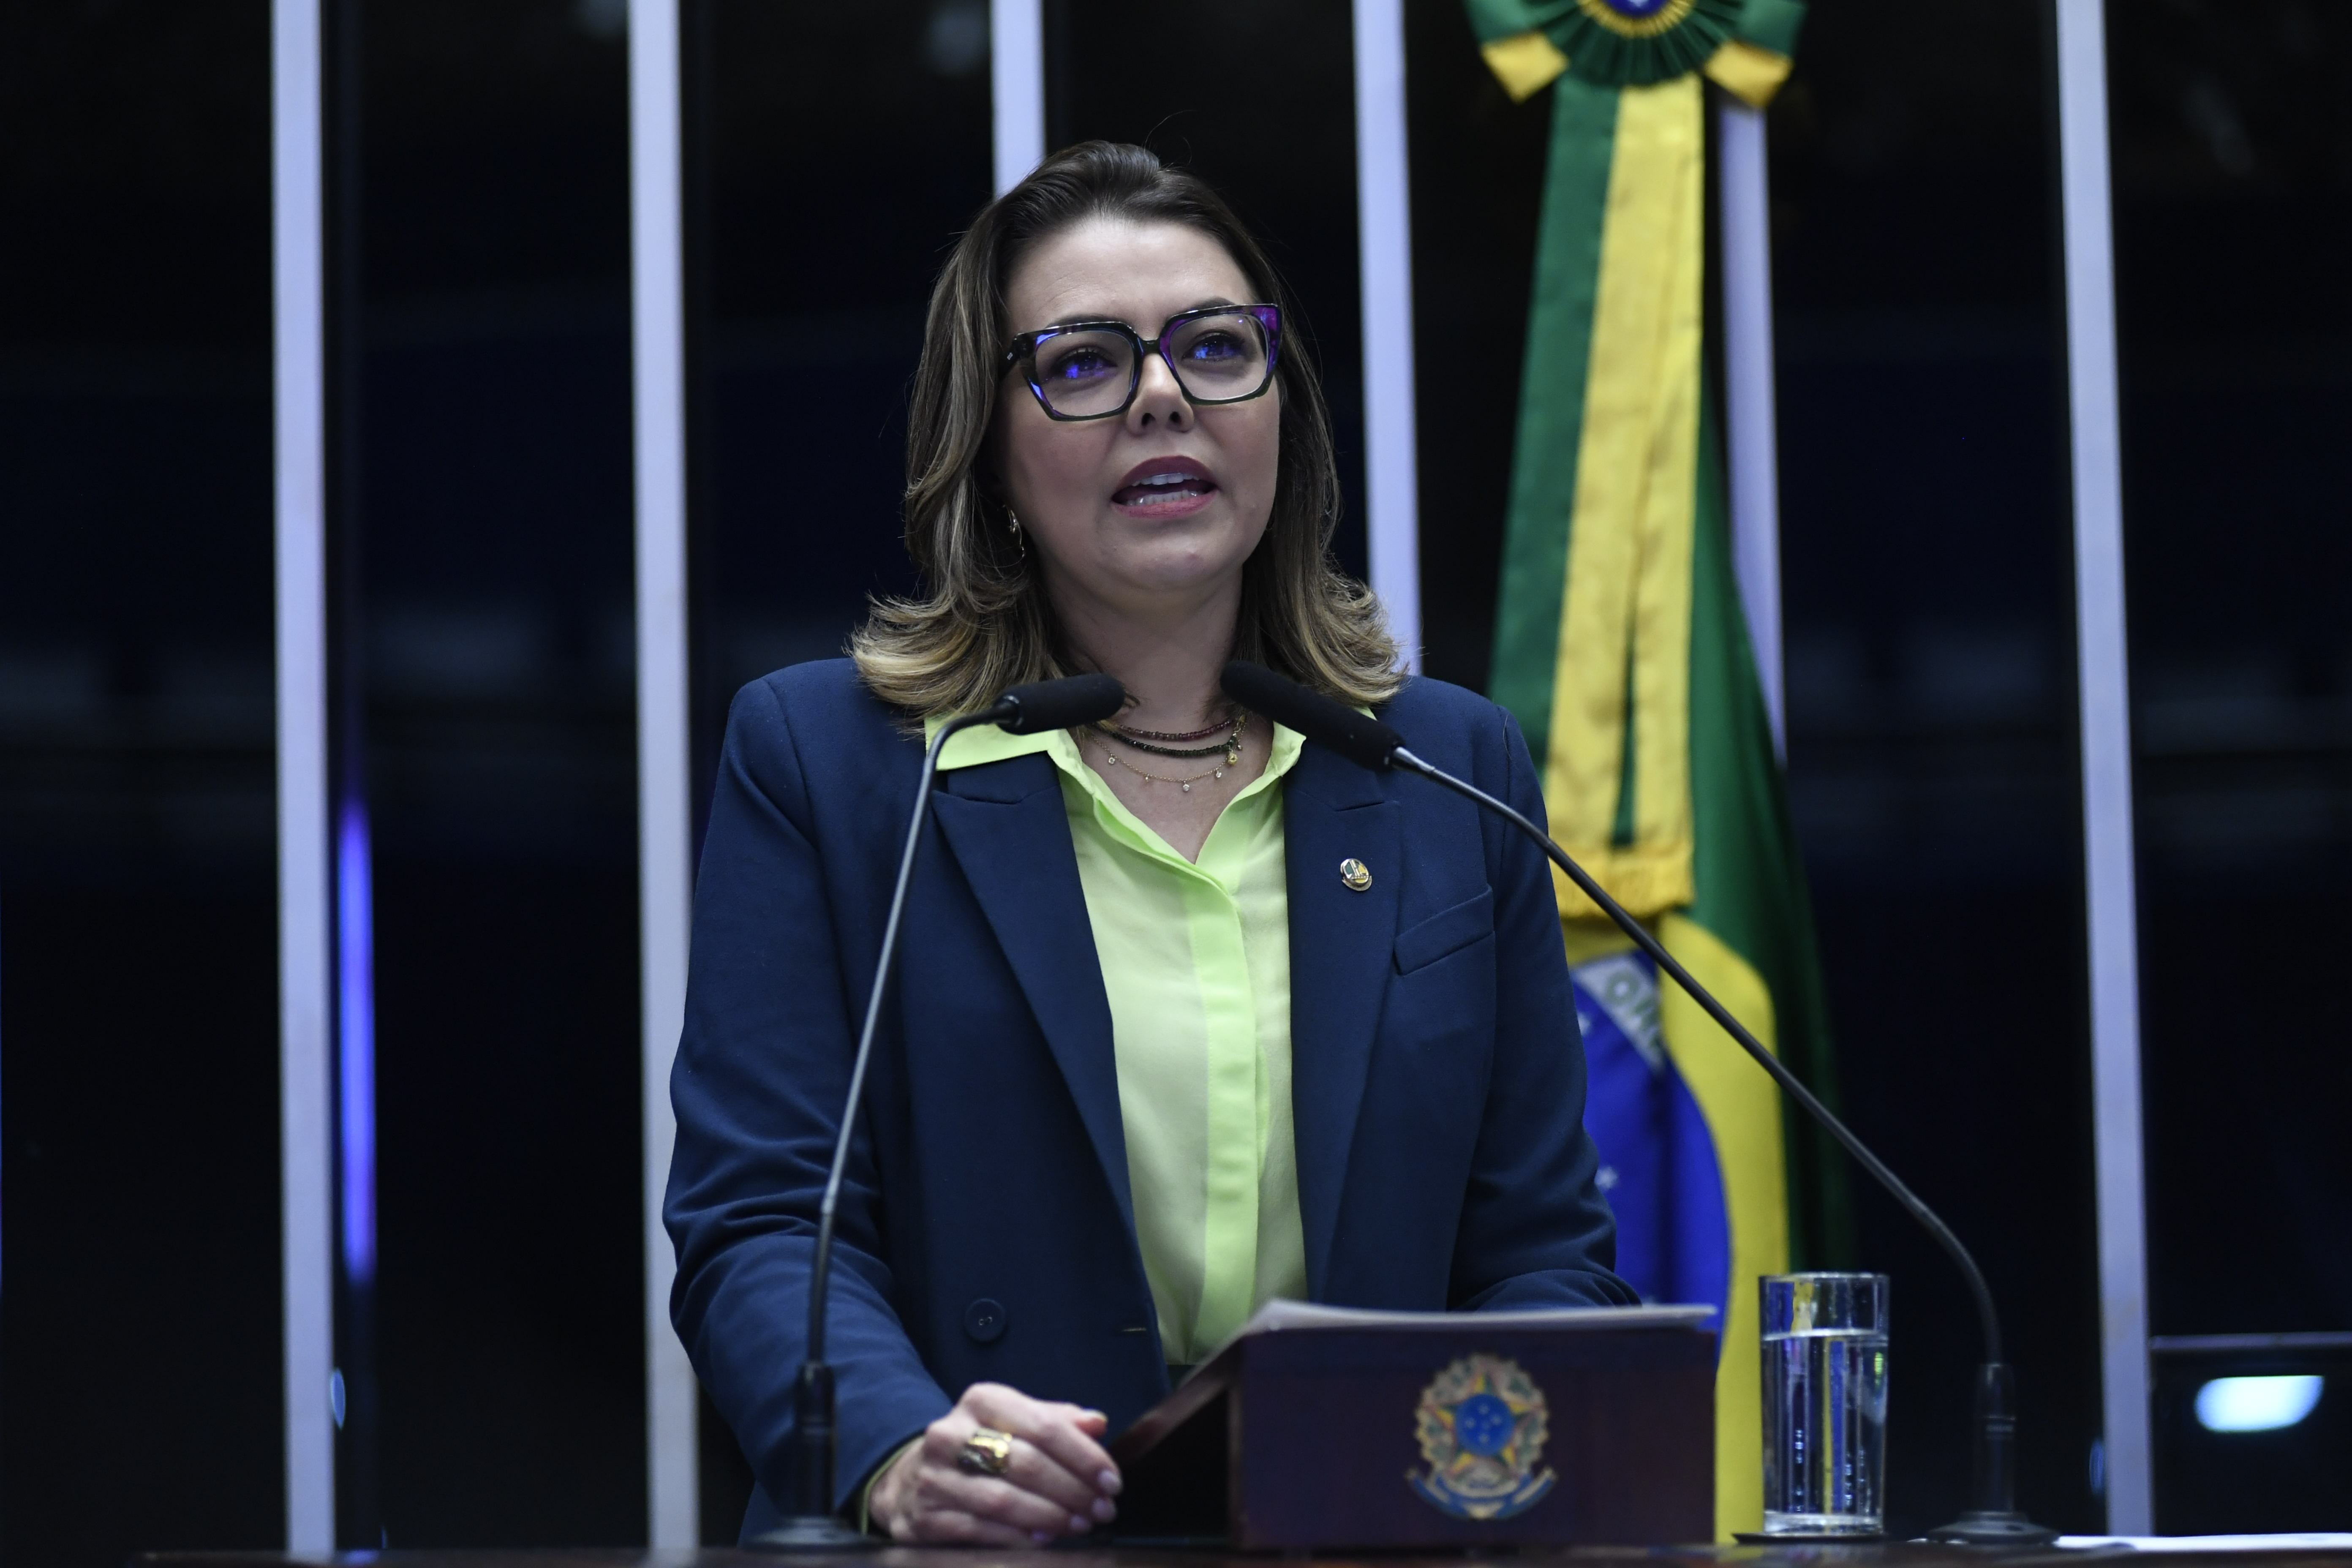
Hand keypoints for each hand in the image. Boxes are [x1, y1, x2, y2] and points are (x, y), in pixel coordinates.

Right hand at [868, 1381, 1122, 1544]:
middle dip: (1073, 1490)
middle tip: (1101, 1509)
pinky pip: (979, 1530)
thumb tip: (1097, 1423)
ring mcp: (935, 1476)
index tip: (1111, 1479)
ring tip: (1080, 1525)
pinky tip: (1044, 1540)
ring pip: (1003, 1500)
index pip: (1043, 1425)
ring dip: (1051, 1517)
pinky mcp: (925, 1516)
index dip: (1083, 1455)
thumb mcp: (1015, 1422)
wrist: (908, 1478)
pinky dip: (1017, 1538)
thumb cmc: (977, 1448)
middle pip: (1026, 1464)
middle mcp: (952, 1433)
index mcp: (982, 1401)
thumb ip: (1056, 1420)